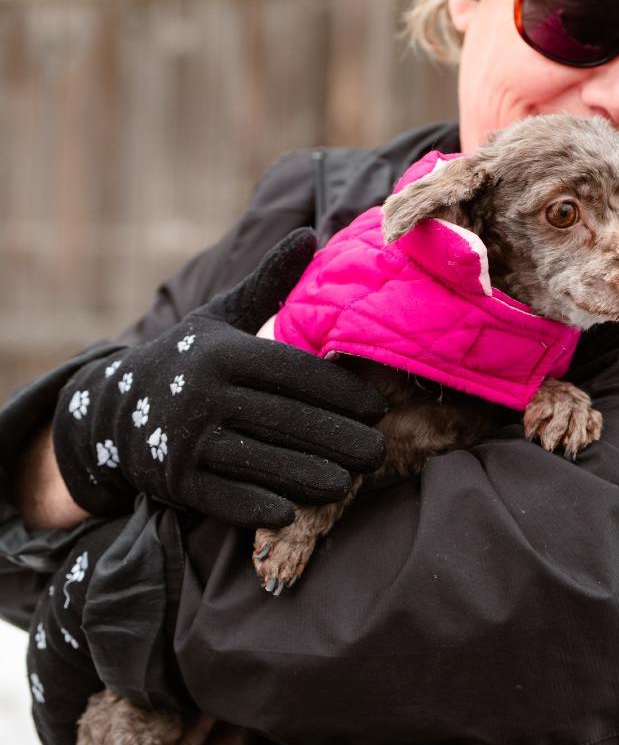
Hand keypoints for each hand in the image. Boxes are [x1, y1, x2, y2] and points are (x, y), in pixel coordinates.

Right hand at [51, 230, 386, 527]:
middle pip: (286, 420)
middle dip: (339, 439)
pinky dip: (256, 505)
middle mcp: (203, 393)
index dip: (342, 392)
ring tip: (348, 482)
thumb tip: (310, 234)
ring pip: (261, 461)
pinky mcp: (171, 479)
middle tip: (377, 452)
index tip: (378, 407)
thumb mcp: (223, 316)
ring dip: (309, 476)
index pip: (296, 374)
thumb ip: (269, 281)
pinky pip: (221, 496)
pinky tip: (289, 511)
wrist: (114, 407)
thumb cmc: (189, 358)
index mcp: (223, 352)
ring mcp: (184, 439)